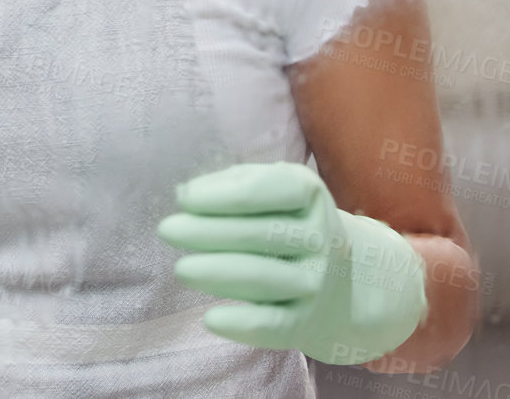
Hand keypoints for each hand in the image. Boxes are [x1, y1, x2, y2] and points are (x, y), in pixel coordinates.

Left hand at [157, 161, 426, 366]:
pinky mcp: (307, 321)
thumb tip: (184, 194)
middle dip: (206, 232)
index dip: (222, 194)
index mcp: (308, 193)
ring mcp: (315, 281)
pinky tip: (211, 319)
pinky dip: (242, 325)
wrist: (343, 282)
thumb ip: (231, 184)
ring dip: (216, 273)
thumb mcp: (273, 190)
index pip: (265, 190)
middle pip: (257, 234)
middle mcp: (319, 237)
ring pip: (261, 278)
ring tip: (181, 269)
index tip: (184, 198)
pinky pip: (273, 325)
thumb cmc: (287, 221)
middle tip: (167, 230)